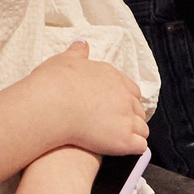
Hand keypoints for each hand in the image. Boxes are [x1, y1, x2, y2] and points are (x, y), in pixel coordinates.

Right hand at [24, 41, 148, 159]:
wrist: (50, 106)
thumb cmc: (54, 84)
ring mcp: (126, 118)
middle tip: (116, 126)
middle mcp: (124, 96)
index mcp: (112, 77)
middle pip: (138, 110)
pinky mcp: (123, 140)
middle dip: (131, 117)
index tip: (115, 106)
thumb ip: (77, 53)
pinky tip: (123, 151)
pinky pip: (140, 146)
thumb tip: (82, 43)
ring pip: (142, 129)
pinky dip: (134, 149)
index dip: (125, 99)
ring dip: (134, 134)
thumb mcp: (65, 61)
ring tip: (121, 141)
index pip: (131, 90)